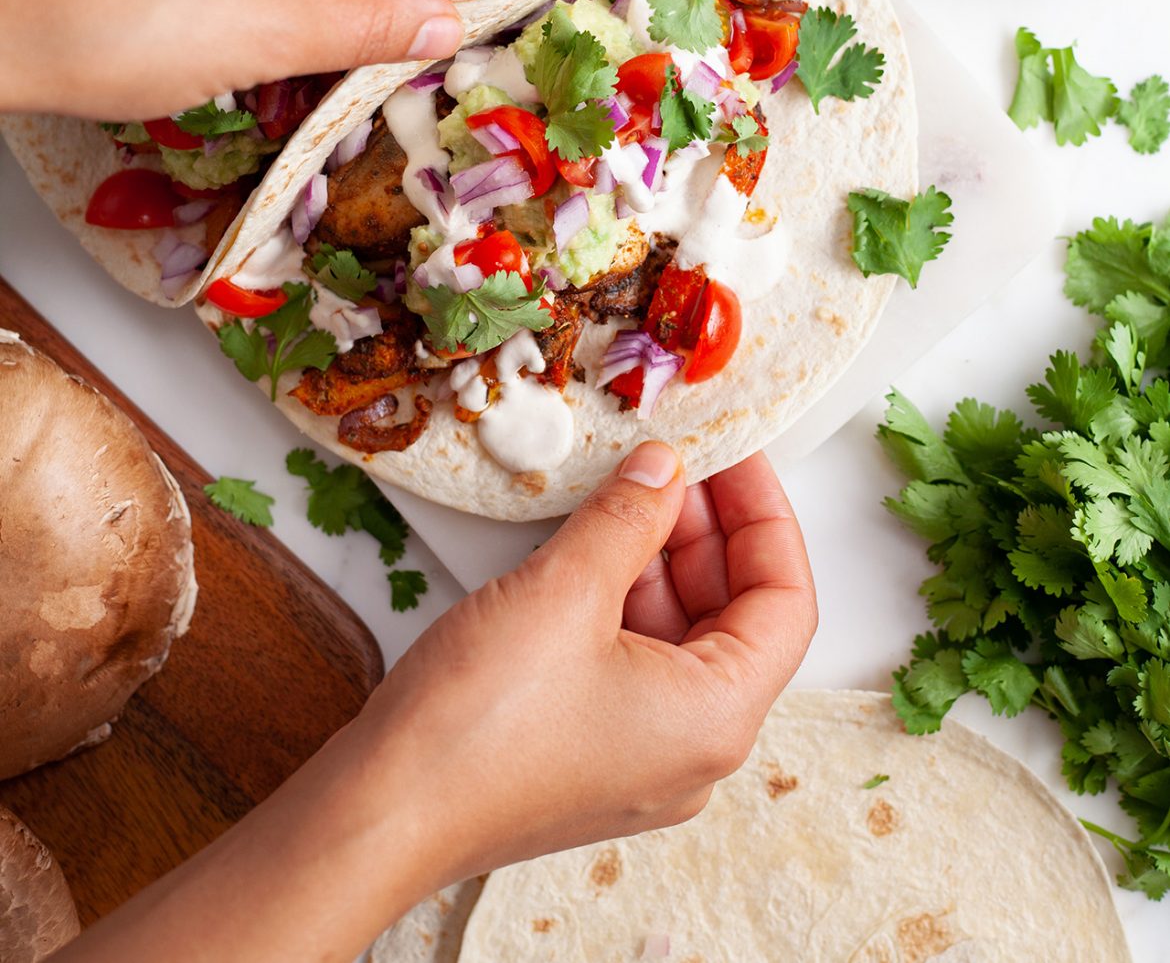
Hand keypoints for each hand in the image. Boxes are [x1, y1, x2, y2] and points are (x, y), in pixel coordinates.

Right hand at [367, 442, 816, 880]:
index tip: (736, 456)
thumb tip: (665, 468)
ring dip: (655, 558)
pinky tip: (586, 547)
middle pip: (734, 616)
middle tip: (670, 459)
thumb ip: (629, 516)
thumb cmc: (477, 727)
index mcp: (716, 719)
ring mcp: (639, 755)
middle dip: (703, 529)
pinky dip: (618, 597)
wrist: (379, 813)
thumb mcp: (565, 590)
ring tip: (621, 489)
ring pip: (678, 635)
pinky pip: (631, 660)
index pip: (785, 601)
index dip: (765, 515)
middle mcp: (692, 749)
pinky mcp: (588, 752)